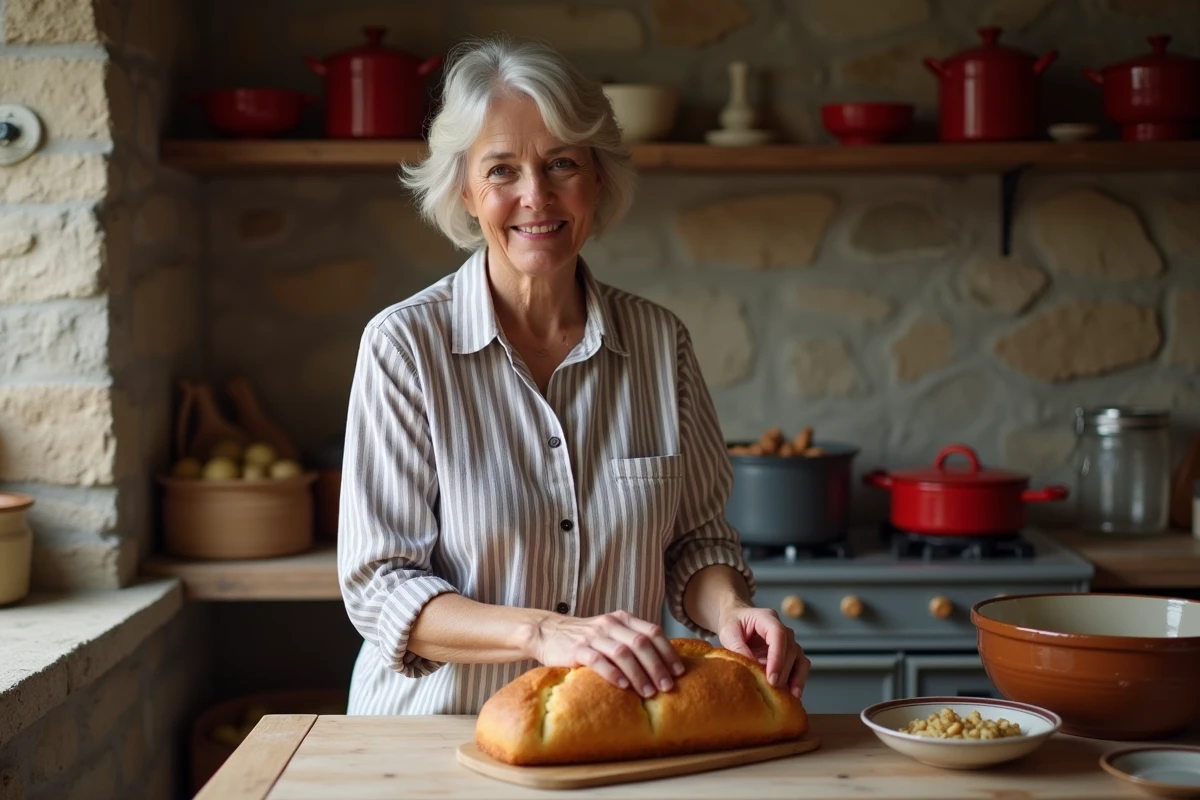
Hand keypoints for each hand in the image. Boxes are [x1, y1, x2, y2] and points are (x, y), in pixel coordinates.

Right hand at [532, 610, 685, 697]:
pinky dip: (612, 673)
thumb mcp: (610, 633)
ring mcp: (593, 636)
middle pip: (641, 642)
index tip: (679, 671)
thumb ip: (631, 641)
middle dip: (657, 666)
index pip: (652, 631)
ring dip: (639, 674)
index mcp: (621, 619)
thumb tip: (663, 665)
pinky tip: (623, 686)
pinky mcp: (576, 649)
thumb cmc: (585, 638)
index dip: (668, 651)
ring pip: (622, 652)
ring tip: (648, 692)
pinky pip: (597, 660)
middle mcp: (610, 624)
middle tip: (667, 687)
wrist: (547, 632)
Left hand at [716, 603, 809, 698]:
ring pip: (799, 658)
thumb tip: (751, 668)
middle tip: (773, 687)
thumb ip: (738, 648)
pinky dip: (798, 679)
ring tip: (790, 696)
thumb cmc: (733, 624)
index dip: (777, 656)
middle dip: (783, 670)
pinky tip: (793, 694)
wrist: (737, 620)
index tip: (771, 676)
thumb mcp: (728, 633)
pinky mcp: (789, 654)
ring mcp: (788, 641)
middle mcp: (782, 629)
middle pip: (790, 649)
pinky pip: (800, 665)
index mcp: (767, 618)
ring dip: (796, 677)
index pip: (778, 635)